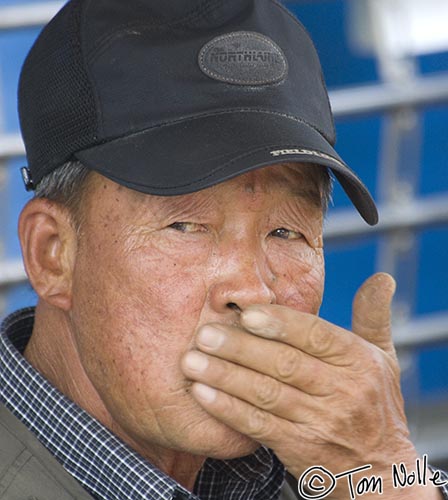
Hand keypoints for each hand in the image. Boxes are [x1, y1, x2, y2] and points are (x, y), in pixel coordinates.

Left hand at [181, 273, 438, 498]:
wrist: (382, 471)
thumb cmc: (376, 403)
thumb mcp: (382, 358)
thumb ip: (373, 316)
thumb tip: (381, 277)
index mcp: (359, 361)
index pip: (316, 335)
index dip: (281, 324)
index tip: (247, 314)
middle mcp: (343, 391)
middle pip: (284, 364)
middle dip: (239, 348)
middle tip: (204, 335)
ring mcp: (321, 422)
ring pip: (266, 394)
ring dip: (225, 377)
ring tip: (191, 362)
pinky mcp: (300, 448)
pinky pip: (258, 425)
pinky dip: (228, 409)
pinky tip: (203, 393)